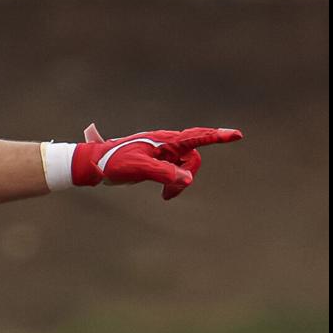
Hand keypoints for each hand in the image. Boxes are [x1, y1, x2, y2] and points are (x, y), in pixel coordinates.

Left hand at [74, 124, 242, 199]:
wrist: (96, 163)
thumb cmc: (115, 163)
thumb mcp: (139, 169)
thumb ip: (164, 173)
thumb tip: (188, 179)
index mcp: (165, 141)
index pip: (197, 137)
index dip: (218, 136)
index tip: (236, 135)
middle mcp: (167, 143)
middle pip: (193, 157)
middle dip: (188, 176)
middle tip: (168, 196)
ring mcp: (163, 151)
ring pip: (186, 166)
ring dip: (180, 183)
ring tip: (165, 197)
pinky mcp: (159, 159)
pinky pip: (177, 170)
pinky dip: (175, 183)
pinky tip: (165, 194)